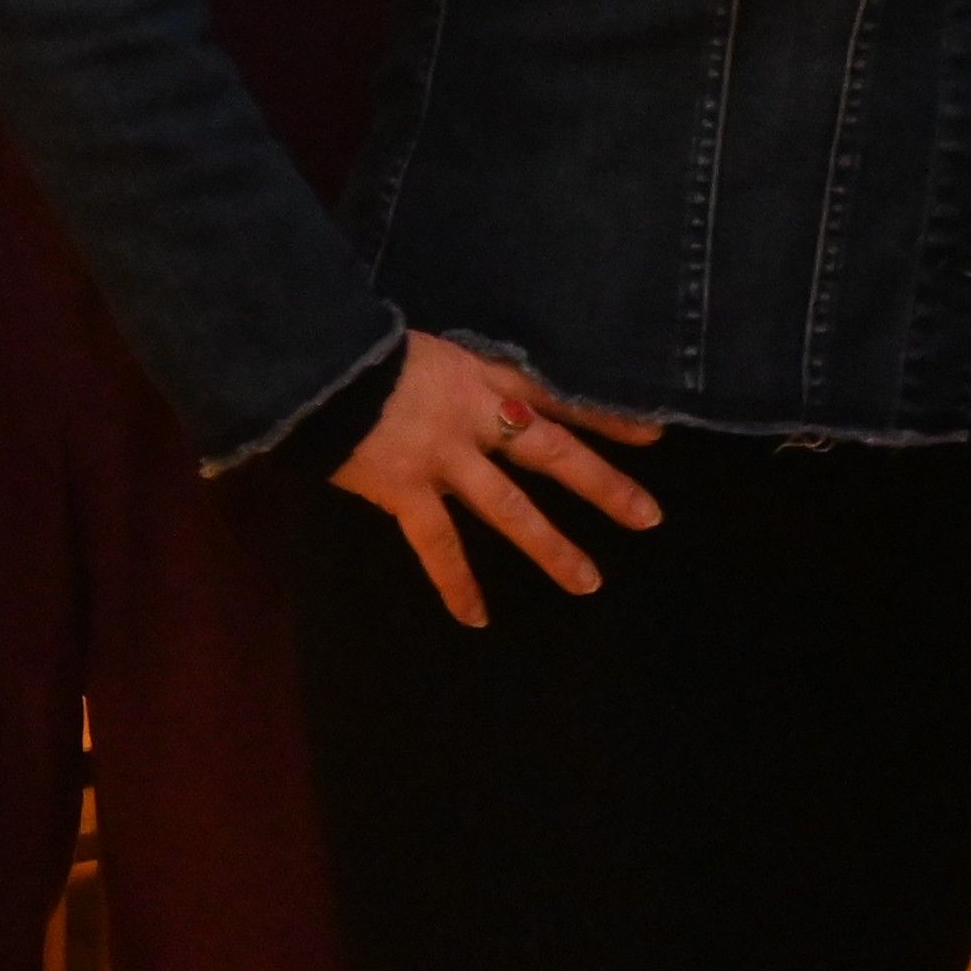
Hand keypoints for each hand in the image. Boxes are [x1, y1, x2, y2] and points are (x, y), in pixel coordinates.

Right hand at [329, 331, 664, 628]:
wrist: (318, 365)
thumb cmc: (367, 351)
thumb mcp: (431, 352)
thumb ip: (462, 381)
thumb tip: (486, 407)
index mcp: (482, 377)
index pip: (556, 395)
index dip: (604, 416)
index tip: (652, 436)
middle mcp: (475, 418)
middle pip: (551, 452)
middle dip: (602, 484)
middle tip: (648, 517)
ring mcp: (443, 458)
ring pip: (509, 508)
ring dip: (550, 547)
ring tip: (588, 581)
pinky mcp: (406, 490)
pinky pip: (438, 545)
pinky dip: (456, 583)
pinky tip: (476, 618)